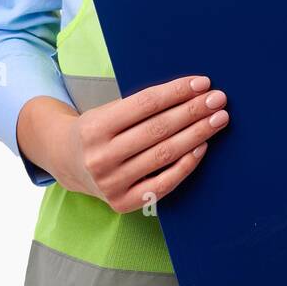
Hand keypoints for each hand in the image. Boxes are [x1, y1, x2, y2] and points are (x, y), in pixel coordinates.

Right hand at [19, 75, 228, 207]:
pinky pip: (163, 184)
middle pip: (158, 129)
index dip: (176, 92)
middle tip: (218, 99)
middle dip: (193, 112)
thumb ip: (142, 106)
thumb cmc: (99, 130)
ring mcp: (111, 183)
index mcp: (95, 127)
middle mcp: (101, 156)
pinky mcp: (122, 203)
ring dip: (197, 134)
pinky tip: (202, 147)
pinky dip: (186, 165)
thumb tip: (192, 91)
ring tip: (217, 120)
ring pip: (164, 154)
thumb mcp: (108, 111)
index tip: (202, 83)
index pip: (145, 104)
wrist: (68, 163)